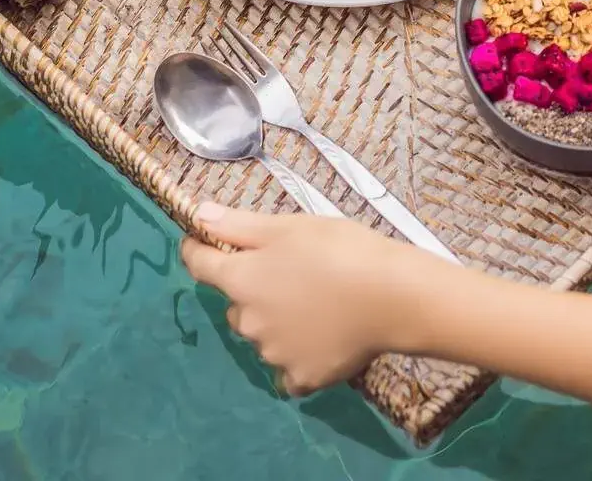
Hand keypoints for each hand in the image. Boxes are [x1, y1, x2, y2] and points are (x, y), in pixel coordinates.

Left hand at [180, 203, 431, 395]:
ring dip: (277, 323)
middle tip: (292, 275)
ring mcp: (273, 354)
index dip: (198, 249)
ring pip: (263, 336)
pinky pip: (289, 368)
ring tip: (317, 306)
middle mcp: (247, 322)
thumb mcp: (290, 226)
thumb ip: (239, 224)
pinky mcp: (302, 377)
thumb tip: (198, 215)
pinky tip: (324, 339)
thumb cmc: (342, 251)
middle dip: (253, 292)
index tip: (203, 241)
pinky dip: (299, 355)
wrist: (393, 297)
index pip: (200, 265)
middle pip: (236, 305)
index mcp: (242, 280)